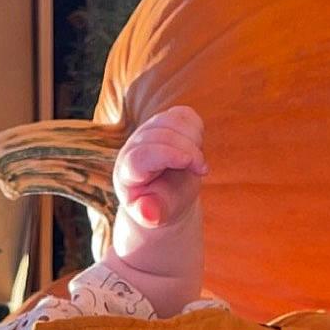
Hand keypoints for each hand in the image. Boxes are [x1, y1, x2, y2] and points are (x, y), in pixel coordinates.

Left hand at [113, 106, 207, 232]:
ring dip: (193, 140)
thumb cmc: (162, 205)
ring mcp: (148, 130)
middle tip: (202, 171)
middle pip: (161, 136)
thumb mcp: (158, 214)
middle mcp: (133, 146)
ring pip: (173, 121)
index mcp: (128, 171)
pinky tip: (195, 147)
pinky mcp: (164, 120)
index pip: (142, 155)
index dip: (166, 155)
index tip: (190, 163)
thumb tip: (147, 215)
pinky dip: (195, 129)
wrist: (166, 194)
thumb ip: (152, 213)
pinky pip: (183, 115)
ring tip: (196, 161)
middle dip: (189, 151)